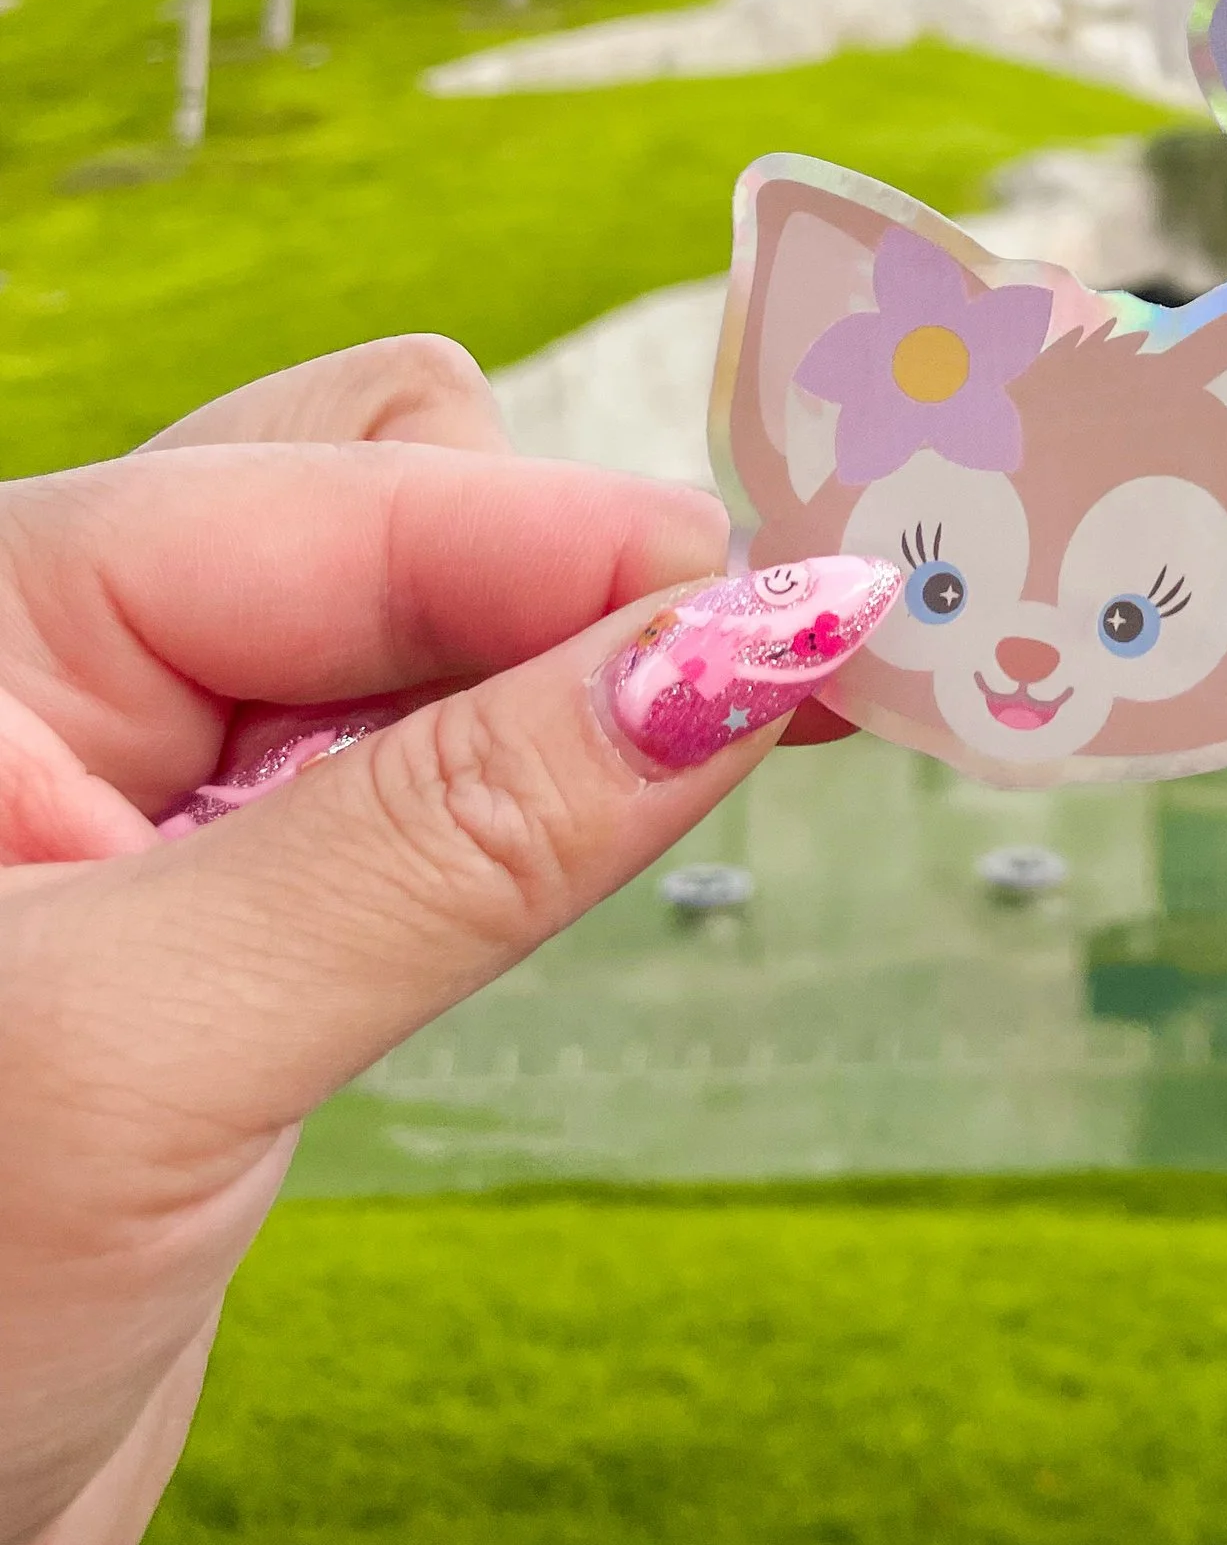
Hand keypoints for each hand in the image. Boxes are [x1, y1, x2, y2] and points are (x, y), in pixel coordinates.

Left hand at [0, 340, 815, 1544]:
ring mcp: (153, 785)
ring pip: (436, 621)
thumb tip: (744, 652)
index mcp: (3, 614)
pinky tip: (635, 806)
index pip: (360, 491)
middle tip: (793, 682)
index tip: (826, 615)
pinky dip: (555, 771)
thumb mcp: (148, 1055)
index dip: (596, 542)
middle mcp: (71, 661)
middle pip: (409, 489)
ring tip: (745, 731)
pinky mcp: (230, 912)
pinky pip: (430, 766)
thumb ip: (447, 837)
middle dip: (595, 571)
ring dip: (590, 665)